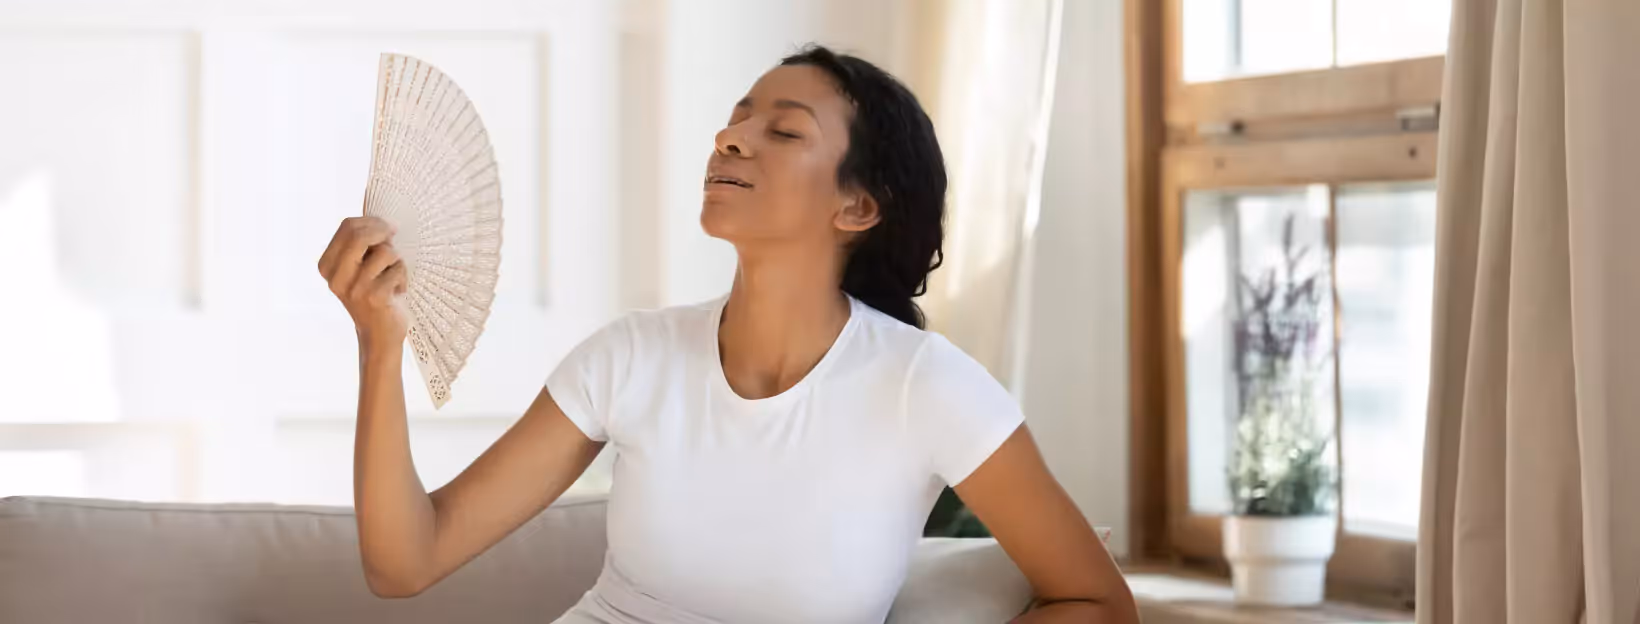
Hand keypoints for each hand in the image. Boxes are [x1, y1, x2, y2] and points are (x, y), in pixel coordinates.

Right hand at [318, 216, 408, 348]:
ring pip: (385, 252)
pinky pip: (398, 269)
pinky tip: (397, 292)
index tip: (387, 228)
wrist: (379, 334)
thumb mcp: (360, 267)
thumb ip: (363, 244)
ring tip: (393, 276)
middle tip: (395, 237)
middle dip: (384, 231)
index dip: (371, 221)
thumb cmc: (374, 294)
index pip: (347, 227)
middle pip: (360, 235)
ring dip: (397, 260)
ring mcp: (354, 288)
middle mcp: (336, 277)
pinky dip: (403, 276)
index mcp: (327, 265)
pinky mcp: (374, 298)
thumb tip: (382, 219)